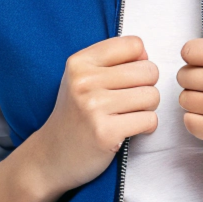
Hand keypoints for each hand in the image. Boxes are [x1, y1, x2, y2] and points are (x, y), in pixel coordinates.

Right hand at [29, 35, 158, 196]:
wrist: (50, 156)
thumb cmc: (74, 116)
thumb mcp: (81, 79)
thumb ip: (112, 62)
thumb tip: (146, 56)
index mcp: (80, 62)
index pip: (134, 45)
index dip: (140, 61)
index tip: (127, 78)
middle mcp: (85, 81)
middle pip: (148, 70)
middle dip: (147, 87)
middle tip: (129, 101)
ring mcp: (94, 107)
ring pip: (152, 96)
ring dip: (147, 109)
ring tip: (127, 115)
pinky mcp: (105, 132)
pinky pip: (149, 120)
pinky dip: (145, 127)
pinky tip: (128, 130)